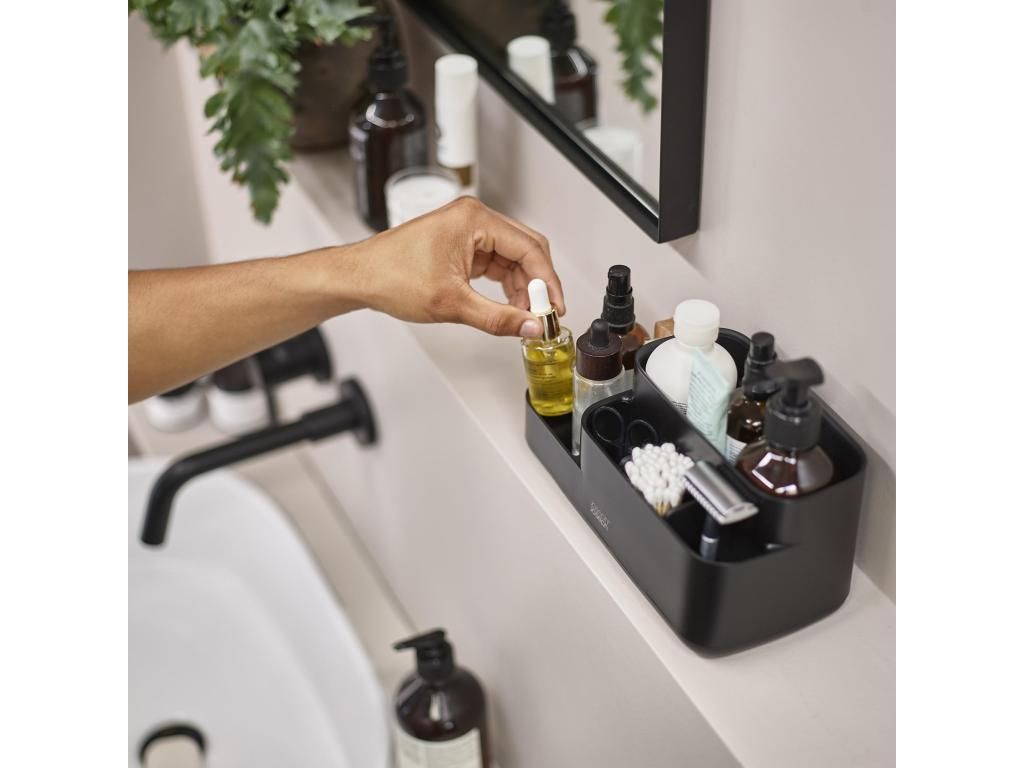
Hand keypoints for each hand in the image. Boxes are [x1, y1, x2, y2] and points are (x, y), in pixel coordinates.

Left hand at [344, 197, 564, 337]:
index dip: (547, 282)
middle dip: (538, 285)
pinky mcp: (462, 244)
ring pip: (513, 258)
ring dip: (522, 288)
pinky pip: (496, 263)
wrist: (359, 277)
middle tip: (545, 315)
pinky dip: (505, 285)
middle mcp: (474, 219)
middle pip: (526, 249)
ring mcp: (468, 230)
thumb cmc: (390, 276)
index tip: (555, 308)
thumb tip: (530, 327)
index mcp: (474, 220)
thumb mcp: (451, 303)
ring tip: (525, 316)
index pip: (529, 249)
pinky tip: (508, 306)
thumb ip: (497, 317)